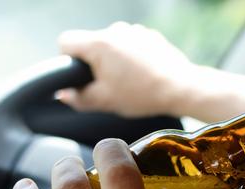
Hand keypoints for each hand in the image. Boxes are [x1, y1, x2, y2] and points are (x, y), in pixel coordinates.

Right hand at [57, 22, 196, 117]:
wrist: (181, 88)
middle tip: (108, 85)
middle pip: (90, 44)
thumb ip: (78, 98)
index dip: (67, 59)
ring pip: (112, 44)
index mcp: (99, 43)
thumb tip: (63, 95)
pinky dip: (131, 57)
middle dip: (94, 63)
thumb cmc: (142, 94)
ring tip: (129, 81)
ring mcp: (134, 30)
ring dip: (114, 60)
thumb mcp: (105, 101)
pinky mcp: (149, 35)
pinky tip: (143, 74)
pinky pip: (130, 44)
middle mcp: (115, 30)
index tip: (79, 75)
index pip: (66, 41)